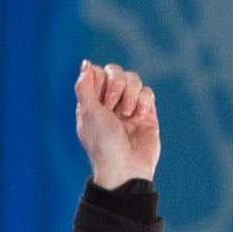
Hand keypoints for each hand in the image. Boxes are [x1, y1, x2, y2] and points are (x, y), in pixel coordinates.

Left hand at [76, 58, 161, 186]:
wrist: (126, 168)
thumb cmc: (103, 144)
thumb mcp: (89, 114)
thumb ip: (84, 87)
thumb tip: (85, 63)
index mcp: (91, 104)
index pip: (98, 73)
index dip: (101, 80)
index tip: (100, 99)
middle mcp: (109, 104)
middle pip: (117, 72)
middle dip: (117, 85)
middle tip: (113, 107)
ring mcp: (128, 107)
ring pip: (134, 80)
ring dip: (131, 94)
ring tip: (128, 115)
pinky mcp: (146, 113)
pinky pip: (148, 92)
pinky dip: (144, 102)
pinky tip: (140, 117)